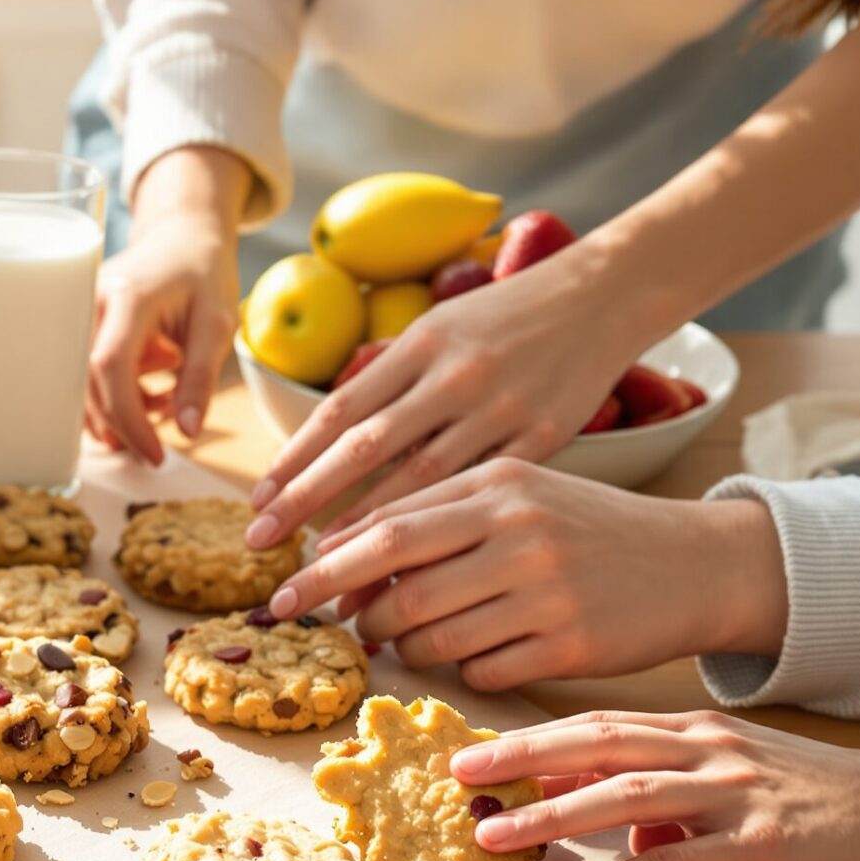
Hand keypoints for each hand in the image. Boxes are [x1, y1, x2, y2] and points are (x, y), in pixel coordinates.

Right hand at [86, 205, 240, 464]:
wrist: (181, 236)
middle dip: (124, 424)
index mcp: (128, 297)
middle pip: (91, 384)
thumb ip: (200, 378)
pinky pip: (85, 376)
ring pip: (83, 386)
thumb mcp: (218, 324)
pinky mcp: (77, 327)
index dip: (128, 417)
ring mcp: (78, 315)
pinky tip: (149, 394)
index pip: (111, 367)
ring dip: (120, 412)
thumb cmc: (203, 273)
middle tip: (159, 446)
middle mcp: (90, 304)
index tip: (155, 454)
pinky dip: (113, 398)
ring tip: (164, 403)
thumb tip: (188, 432)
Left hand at [245, 244, 657, 548]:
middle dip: (305, 500)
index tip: (256, 502)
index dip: (293, 460)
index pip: (338, 412)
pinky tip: (410, 565)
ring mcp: (501, 408)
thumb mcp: (439, 330)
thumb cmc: (505, 319)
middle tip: (261, 542)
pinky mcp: (544, 439)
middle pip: (363, 450)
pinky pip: (478, 493)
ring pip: (417, 480)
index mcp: (419, 345)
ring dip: (364, 529)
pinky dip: (439, 530)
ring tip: (323, 566)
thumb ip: (389, 379)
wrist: (603, 295)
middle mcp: (453, 376)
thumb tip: (328, 434)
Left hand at [267, 459, 787, 691]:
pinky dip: (460, 668)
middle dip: (358, 616)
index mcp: (498, 485)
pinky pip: (479, 670)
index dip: (325, 569)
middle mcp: (520, 533)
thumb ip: (433, 513)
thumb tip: (335, 550)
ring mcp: (547, 592)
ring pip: (433, 635)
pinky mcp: (569, 645)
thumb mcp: (515, 495)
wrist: (698, 562)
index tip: (283, 594)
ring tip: (408, 638)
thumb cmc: (585, 526)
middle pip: (399, 587)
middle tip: (348, 627)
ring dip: (406, 646)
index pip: (385, 528)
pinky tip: (472, 653)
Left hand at [451, 710, 859, 860]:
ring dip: (548, 817)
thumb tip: (624, 841)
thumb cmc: (816, 805)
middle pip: (598, 744)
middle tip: (457, 773)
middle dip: (522, 757)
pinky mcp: (759, 846)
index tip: (476, 748)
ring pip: (622, 798)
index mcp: (697, 733)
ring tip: (490, 839)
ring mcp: (734, 796)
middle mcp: (708, 753)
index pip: (600, 724)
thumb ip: (674, 804)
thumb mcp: (736, 786)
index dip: (534, 735)